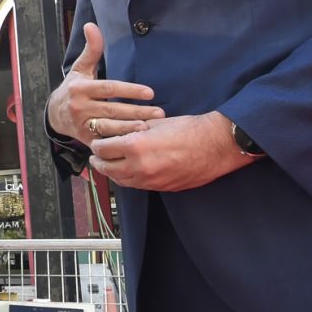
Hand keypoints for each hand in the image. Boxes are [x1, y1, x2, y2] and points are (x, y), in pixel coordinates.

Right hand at [46, 24, 163, 143]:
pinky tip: (135, 141)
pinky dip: (119, 142)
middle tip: (159, 112)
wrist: (55, 114)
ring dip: (129, 129)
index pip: (109, 88)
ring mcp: (82, 125)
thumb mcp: (80, 68)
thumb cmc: (74, 88)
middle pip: (113, 109)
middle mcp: (79, 107)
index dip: (130, 90)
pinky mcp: (85, 140)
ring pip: (108, 127)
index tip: (150, 92)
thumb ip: (91, 49)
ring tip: (148, 127)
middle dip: (137, 111)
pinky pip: (105, 141)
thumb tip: (91, 25)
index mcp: (80, 88)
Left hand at [88, 111, 254, 192]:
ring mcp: (150, 181)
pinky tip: (129, 170)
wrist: (215, 146)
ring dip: (112, 172)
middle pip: (107, 169)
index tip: (97, 141)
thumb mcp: (154, 123)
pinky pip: (137, 186)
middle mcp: (139, 167)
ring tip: (109, 164)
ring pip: (120, 181)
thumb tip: (115, 131)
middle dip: (99, 161)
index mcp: (135, 147)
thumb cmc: (189, 130)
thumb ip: (131, 129)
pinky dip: (128, 178)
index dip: (97, 144)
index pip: (103, 149)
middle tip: (96, 155)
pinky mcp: (160, 188)